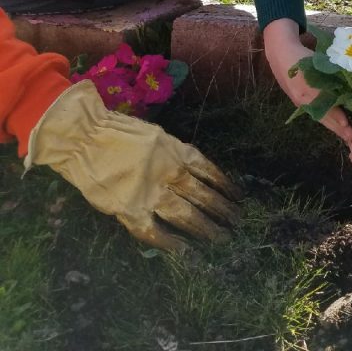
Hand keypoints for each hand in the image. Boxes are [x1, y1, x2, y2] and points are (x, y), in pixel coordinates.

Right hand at [26, 81, 241, 251]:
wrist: (83, 137)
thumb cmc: (118, 131)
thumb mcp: (157, 136)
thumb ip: (174, 155)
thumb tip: (191, 171)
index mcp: (177, 152)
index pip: (209, 171)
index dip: (225, 184)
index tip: (238, 195)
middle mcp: (170, 173)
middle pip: (203, 194)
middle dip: (222, 208)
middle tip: (237, 220)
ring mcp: (150, 193)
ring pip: (185, 214)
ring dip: (205, 227)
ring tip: (221, 237)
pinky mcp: (129, 209)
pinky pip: (153, 231)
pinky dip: (169, 242)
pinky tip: (184, 250)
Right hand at [263, 19, 351, 141]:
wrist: (280, 55)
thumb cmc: (303, 56)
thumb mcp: (319, 62)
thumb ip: (334, 73)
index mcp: (309, 87)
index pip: (326, 104)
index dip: (337, 115)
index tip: (347, 123)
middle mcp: (304, 97)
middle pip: (323, 116)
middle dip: (338, 127)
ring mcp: (300, 102)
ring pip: (319, 117)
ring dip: (333, 127)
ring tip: (346, 136)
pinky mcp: (299, 102)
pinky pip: (314, 114)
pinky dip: (325, 121)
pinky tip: (335, 126)